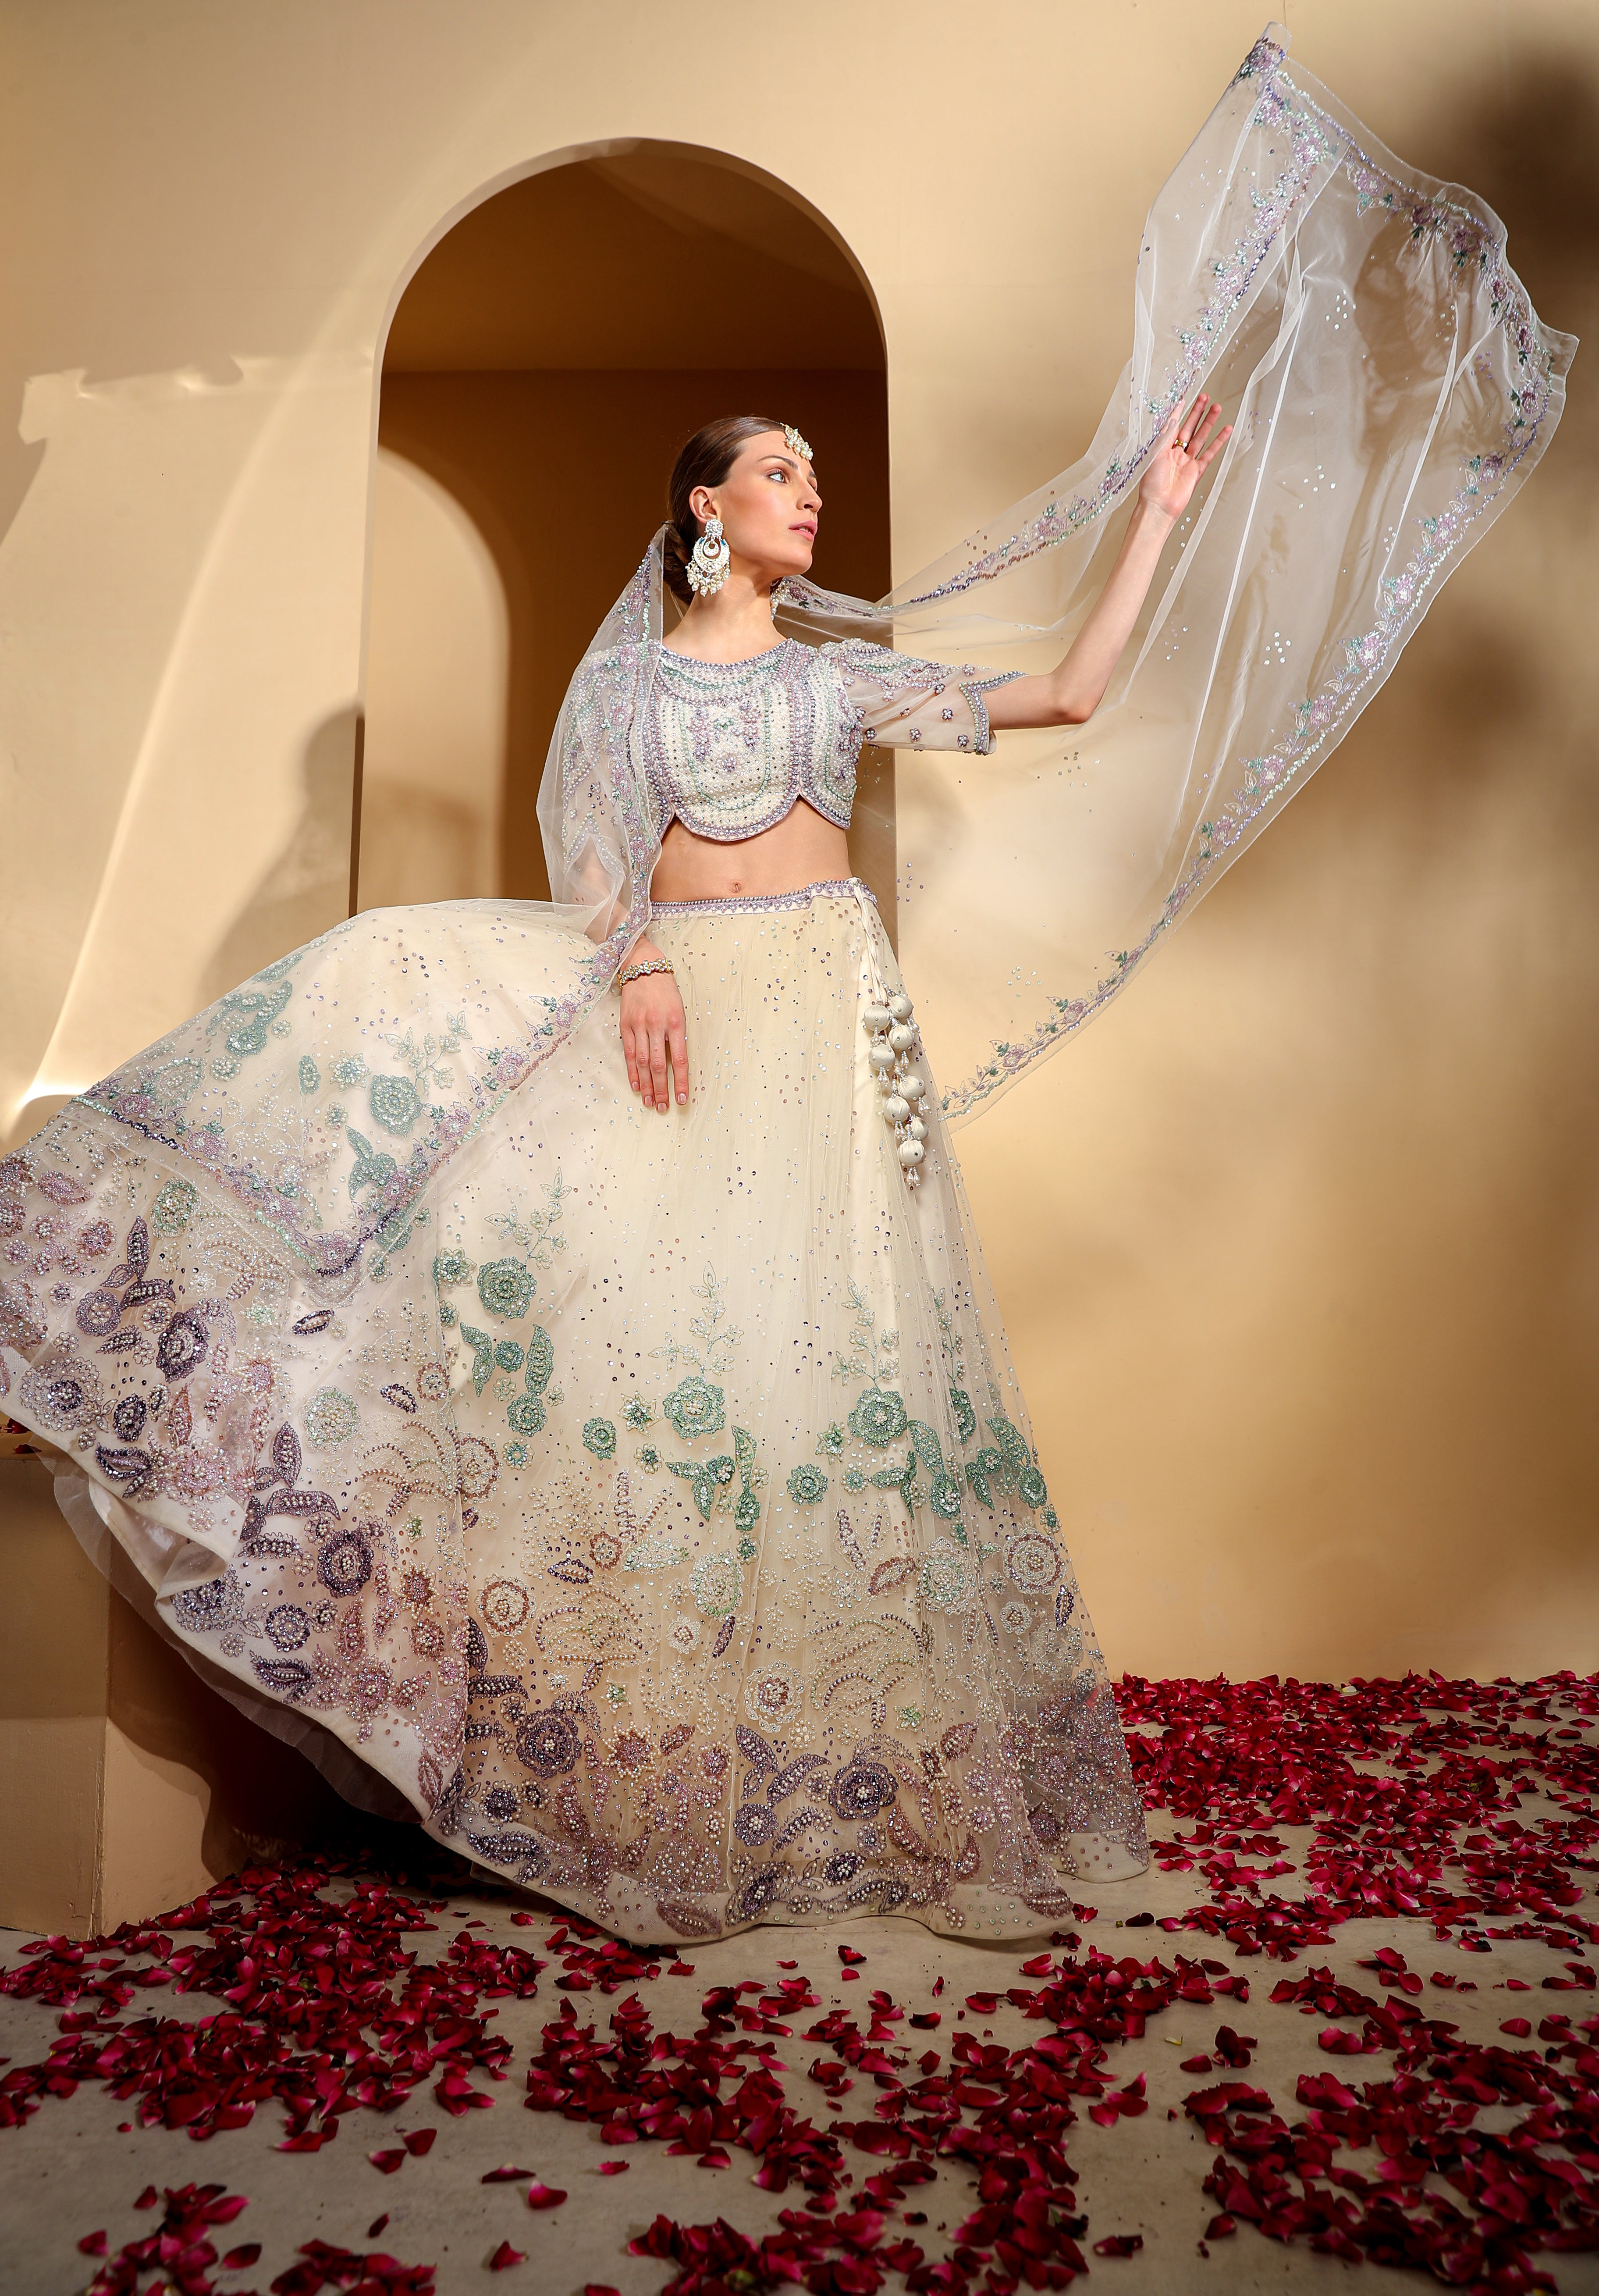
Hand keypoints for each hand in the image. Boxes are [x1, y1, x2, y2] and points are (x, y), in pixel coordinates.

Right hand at [620, 961, 688, 1111]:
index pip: (680, 1059)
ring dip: (646, 1085)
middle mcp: (657, 1025)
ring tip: (650, 1102)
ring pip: (642, 1062)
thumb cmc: (666, 992)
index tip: (682, 1099)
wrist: (644, 968)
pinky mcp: (625, 1025)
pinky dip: (632, 1072)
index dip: (680, 1081)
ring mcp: (639, 1025)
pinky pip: (628, 1053)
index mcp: (676, 1022)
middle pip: (659, 1065)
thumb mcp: (680, 1011)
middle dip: (661, 1089)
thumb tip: (676, 1065)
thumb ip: (678, 1036)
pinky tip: (636, 1086)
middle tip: (663, 1107)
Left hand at [1139, 391, 1231, 522]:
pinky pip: (1209, 453)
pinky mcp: (1196, 471)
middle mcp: (1175, 453)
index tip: (1185, 399)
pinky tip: (1225, 431)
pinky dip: (1218, 442)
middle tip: (1205, 397)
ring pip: (1200, 437)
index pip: (1172, 425)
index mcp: (1162, 449)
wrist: (1159, 506)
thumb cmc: (1151, 485)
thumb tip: (1173, 418)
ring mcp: (1187, 461)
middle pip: (1189, 427)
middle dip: (1197, 412)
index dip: (1178, 411)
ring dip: (1208, 422)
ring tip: (1217, 408)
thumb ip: (1165, 436)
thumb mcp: (1155, 455)